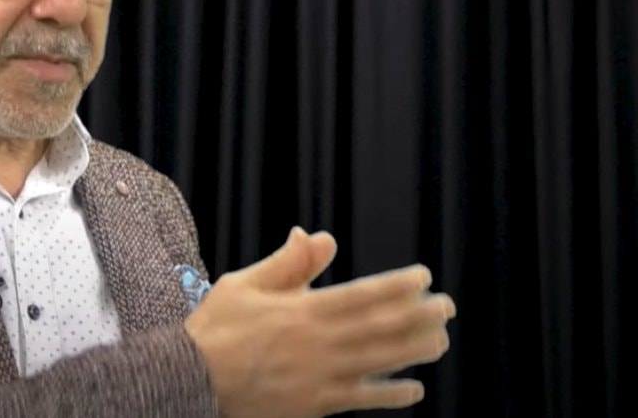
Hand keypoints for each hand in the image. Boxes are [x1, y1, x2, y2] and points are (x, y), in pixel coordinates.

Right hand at [184, 227, 455, 417]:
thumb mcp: (245, 284)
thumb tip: (319, 236)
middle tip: (448, 308)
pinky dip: (390, 396)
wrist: (189, 381)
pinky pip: (360, 399)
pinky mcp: (314, 405)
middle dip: (417, 317)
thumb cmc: (215, 328)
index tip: (424, 278)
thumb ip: (287, 264)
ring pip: (377, 363)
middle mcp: (318, 343)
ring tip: (441, 341)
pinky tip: (416, 390)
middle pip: (379, 328)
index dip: (396, 287)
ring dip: (413, 352)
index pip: (361, 295)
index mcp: (302, 310)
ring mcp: (319, 377)